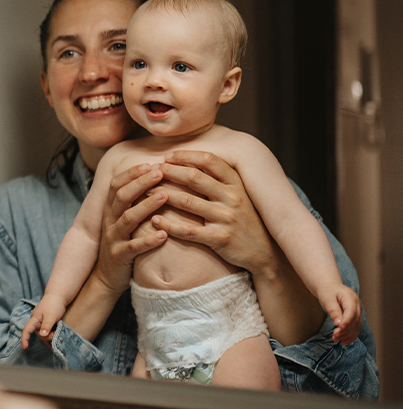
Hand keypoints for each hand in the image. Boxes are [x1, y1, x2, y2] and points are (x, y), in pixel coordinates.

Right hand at [21, 297, 66, 348]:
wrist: (58, 296)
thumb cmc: (53, 305)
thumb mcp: (50, 316)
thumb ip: (46, 326)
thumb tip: (42, 335)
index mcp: (34, 319)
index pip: (26, 330)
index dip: (24, 338)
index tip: (25, 347)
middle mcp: (37, 322)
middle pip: (38, 334)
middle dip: (47, 337)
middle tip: (56, 333)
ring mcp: (42, 323)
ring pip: (44, 334)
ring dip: (50, 336)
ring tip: (58, 333)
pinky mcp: (47, 323)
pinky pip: (47, 332)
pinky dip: (51, 336)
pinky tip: (54, 341)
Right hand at [94, 163, 169, 294]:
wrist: (106, 277)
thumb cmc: (123, 242)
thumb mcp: (123, 219)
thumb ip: (132, 201)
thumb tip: (153, 177)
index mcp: (110, 210)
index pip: (116, 185)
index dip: (131, 173)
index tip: (150, 164)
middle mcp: (109, 221)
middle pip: (122, 196)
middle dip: (141, 183)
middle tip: (160, 172)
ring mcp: (113, 239)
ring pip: (127, 218)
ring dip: (146, 206)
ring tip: (165, 195)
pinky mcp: (120, 257)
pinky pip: (134, 247)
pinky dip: (148, 241)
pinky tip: (164, 235)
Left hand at [151, 150, 324, 345]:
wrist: (265, 253)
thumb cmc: (245, 220)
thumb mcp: (239, 195)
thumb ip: (220, 179)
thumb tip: (192, 160)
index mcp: (236, 184)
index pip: (210, 161)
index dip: (186, 156)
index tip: (168, 156)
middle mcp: (232, 198)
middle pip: (194, 178)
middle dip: (169, 172)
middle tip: (151, 171)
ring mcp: (226, 218)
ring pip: (187, 202)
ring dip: (162, 195)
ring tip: (144, 192)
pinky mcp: (220, 239)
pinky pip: (188, 230)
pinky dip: (169, 224)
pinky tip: (155, 220)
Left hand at [325, 286, 361, 344]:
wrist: (331, 288)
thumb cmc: (328, 292)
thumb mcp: (327, 300)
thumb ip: (333, 311)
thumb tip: (339, 324)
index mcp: (350, 297)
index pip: (351, 311)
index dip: (347, 321)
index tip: (339, 328)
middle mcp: (357, 305)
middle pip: (355, 320)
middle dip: (345, 330)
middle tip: (334, 336)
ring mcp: (358, 311)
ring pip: (357, 326)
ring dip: (347, 334)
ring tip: (335, 339)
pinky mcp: (356, 317)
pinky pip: (356, 328)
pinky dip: (351, 335)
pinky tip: (344, 342)